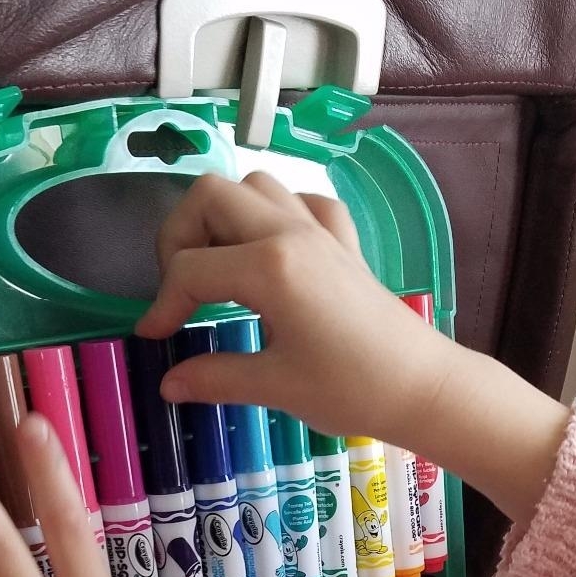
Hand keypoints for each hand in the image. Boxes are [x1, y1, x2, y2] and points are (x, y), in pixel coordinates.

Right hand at [136, 172, 570, 528]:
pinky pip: (300, 202)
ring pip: (254, 187)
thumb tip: (169, 383)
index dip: (162, 304)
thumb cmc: (351, 389)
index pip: (190, 269)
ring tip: (217, 269)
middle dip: (180, 236)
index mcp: (269, 267)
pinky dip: (275, 216)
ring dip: (223, 217)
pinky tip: (270, 254)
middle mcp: (290, 233)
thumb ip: (215, 377)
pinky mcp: (343, 241)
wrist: (422, 387)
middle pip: (210, 196)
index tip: (154, 337)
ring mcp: (320, 231)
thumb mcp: (275, 387)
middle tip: (181, 288)